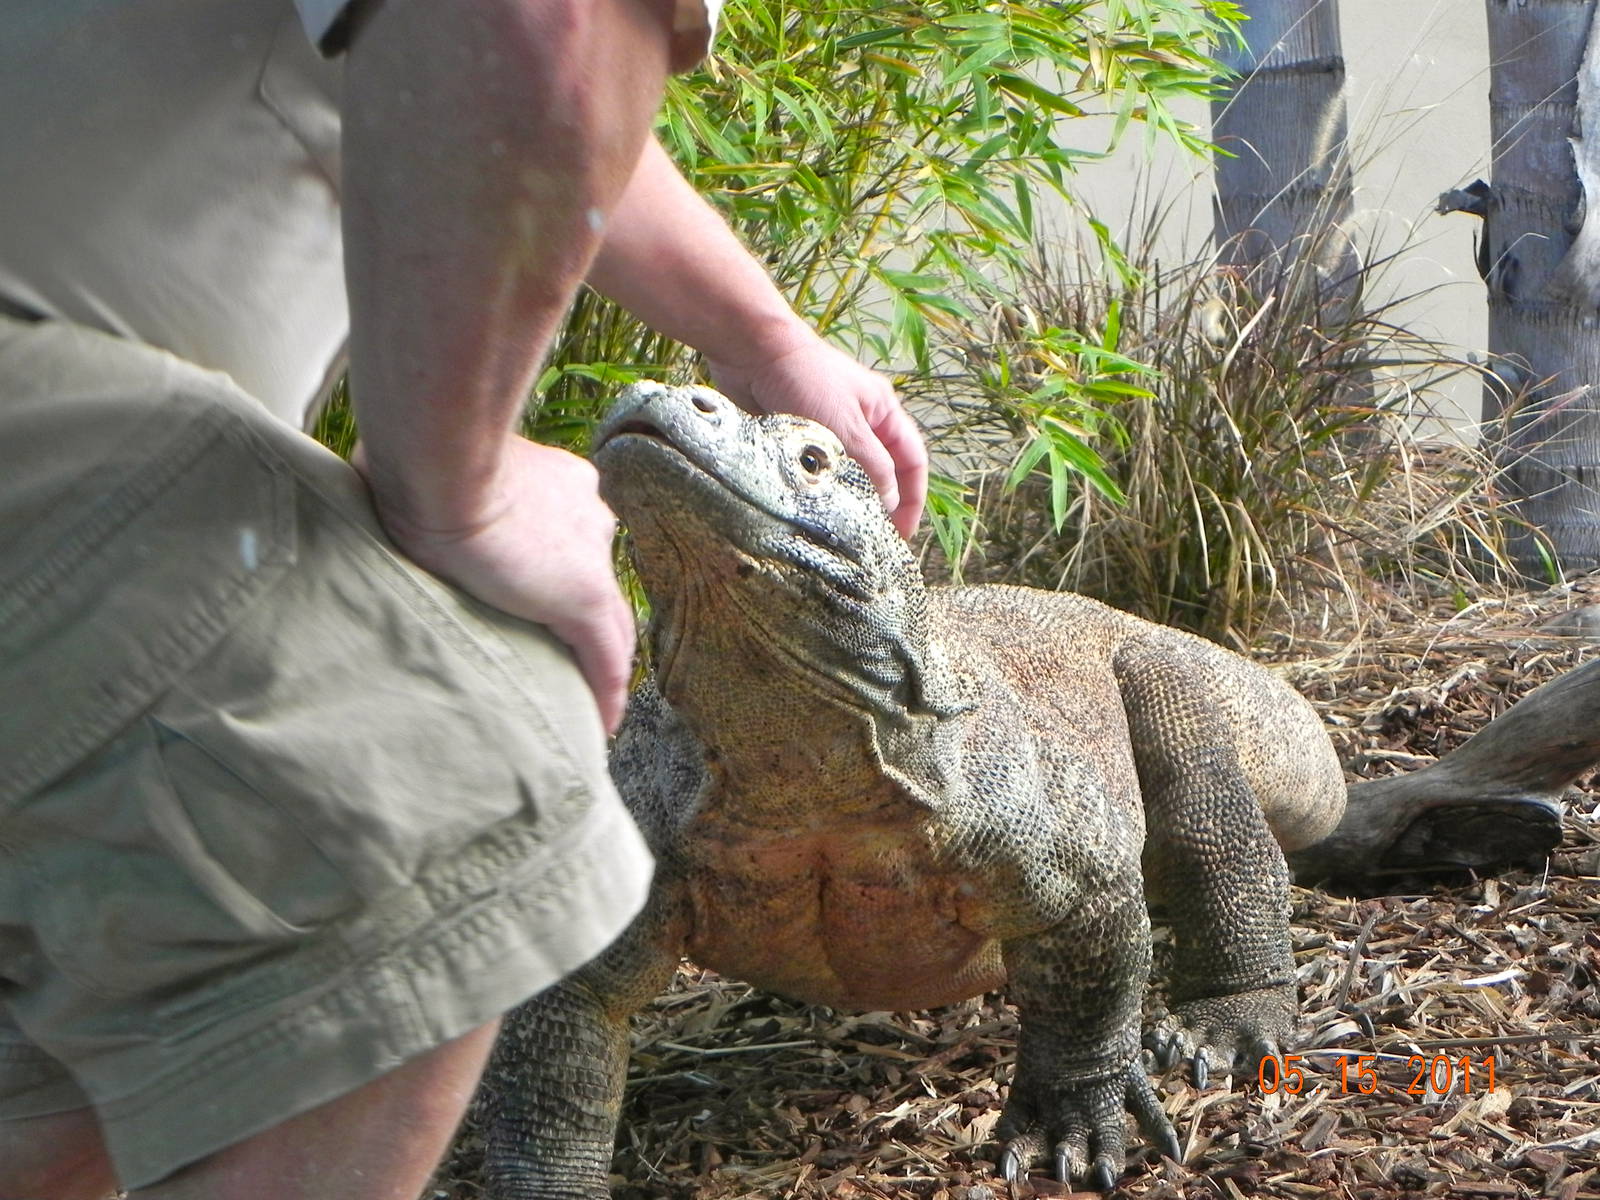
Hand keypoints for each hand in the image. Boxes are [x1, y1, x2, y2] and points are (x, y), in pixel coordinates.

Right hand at [356, 437, 635, 733]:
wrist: (440, 462)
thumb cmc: (420, 459)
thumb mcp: (437, 472)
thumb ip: (440, 489)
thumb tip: (390, 487)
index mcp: (559, 483)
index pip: (572, 538)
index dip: (561, 570)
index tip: (542, 595)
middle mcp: (587, 516)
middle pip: (596, 577)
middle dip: (586, 615)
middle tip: (567, 655)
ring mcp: (590, 557)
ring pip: (611, 623)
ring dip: (599, 660)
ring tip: (584, 698)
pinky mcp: (584, 597)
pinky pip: (607, 659)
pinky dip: (607, 692)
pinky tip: (601, 722)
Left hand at [707, 334, 927, 537]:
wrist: (751, 352)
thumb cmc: (804, 378)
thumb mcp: (847, 426)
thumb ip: (872, 467)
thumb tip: (888, 503)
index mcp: (882, 413)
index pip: (912, 462)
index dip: (912, 499)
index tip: (902, 535)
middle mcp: (859, 424)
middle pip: (880, 473)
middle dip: (879, 506)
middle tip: (870, 541)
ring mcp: (826, 432)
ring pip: (845, 477)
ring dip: (845, 502)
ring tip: (840, 534)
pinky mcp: (796, 440)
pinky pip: (813, 474)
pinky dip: (815, 494)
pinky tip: (809, 513)